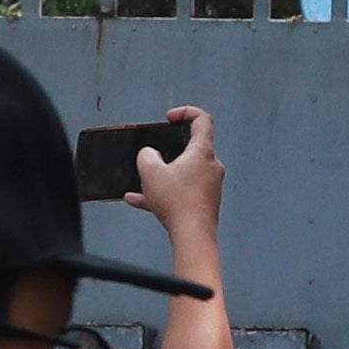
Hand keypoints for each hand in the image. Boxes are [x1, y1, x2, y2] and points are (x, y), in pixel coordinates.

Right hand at [126, 104, 223, 236]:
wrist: (192, 236)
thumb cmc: (177, 202)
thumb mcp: (150, 171)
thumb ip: (146, 155)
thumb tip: (149, 155)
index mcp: (202, 152)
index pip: (202, 120)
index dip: (185, 112)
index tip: (169, 118)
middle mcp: (210, 166)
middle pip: (191, 148)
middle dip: (169, 149)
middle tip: (154, 154)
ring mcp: (209, 186)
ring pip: (182, 173)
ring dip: (162, 175)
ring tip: (142, 182)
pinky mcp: (203, 203)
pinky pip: (180, 192)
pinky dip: (162, 193)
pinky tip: (138, 200)